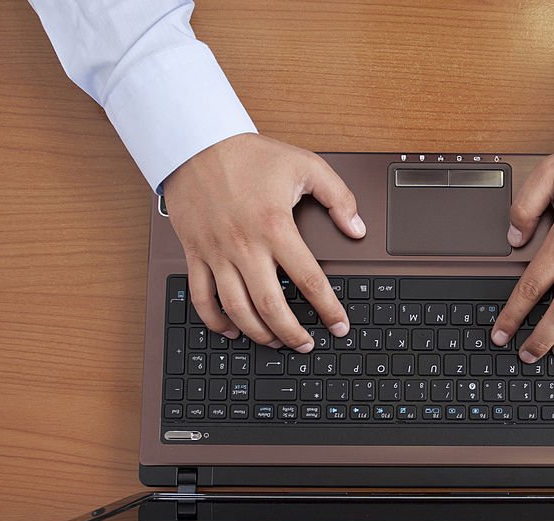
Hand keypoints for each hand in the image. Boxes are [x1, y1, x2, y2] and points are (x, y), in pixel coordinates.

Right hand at [163, 133, 365, 351]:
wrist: (195, 142)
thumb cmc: (249, 154)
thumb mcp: (305, 165)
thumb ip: (338, 198)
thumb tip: (357, 229)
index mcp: (275, 226)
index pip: (309, 280)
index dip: (328, 308)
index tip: (339, 325)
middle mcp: (244, 245)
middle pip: (271, 306)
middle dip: (292, 333)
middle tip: (307, 345)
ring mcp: (217, 252)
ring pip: (236, 309)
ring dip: (258, 334)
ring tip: (276, 343)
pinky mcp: (196, 253)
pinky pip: (201, 297)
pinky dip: (216, 320)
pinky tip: (231, 330)